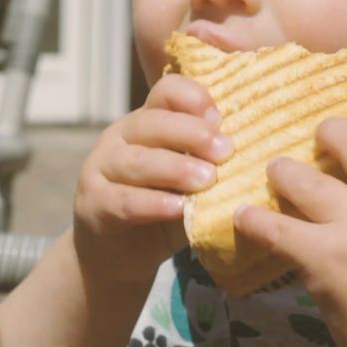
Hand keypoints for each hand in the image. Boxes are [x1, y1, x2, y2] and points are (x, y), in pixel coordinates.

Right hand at [74, 74, 233, 284]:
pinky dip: (151, 204)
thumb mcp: (190, 181)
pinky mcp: (92, 204)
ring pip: (136, 161)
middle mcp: (120, 137)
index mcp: (148, 121)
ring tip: (208, 179)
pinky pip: (122, 200)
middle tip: (225, 151)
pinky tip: (177, 208)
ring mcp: (100, 168)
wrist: (118, 255)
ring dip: (175, 168)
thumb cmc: (162, 209)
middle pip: (151, 123)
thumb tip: (254, 155)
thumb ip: (210, 164)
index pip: (166, 91)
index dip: (193, 99)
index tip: (220, 119)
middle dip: (191, 134)